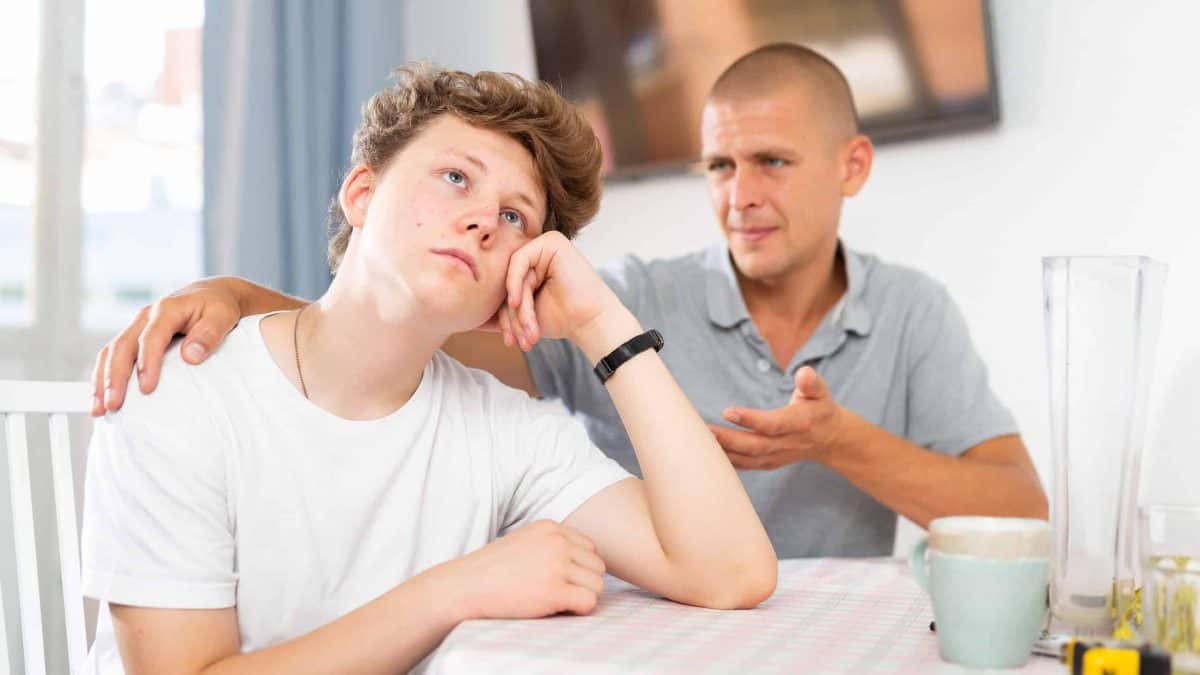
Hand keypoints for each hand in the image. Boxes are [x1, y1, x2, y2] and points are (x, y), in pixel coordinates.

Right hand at [90, 279, 242, 415]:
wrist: (211, 294)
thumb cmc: (218, 306)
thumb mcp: (223, 315)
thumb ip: (210, 333)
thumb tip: (191, 356)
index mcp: (167, 309)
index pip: (151, 337)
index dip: (147, 362)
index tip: (146, 388)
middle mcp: (146, 317)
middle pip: (122, 346)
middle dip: (114, 377)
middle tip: (114, 405)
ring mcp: (137, 327)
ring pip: (110, 352)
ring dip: (101, 381)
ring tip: (99, 409)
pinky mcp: (134, 338)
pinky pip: (112, 357)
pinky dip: (103, 378)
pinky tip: (101, 400)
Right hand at [448, 520, 605, 619]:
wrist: (465, 586)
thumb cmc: (491, 569)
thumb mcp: (524, 541)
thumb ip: (552, 544)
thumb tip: (582, 561)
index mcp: (551, 528)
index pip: (590, 548)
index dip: (579, 568)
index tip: (560, 579)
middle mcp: (557, 542)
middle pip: (598, 567)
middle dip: (583, 583)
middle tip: (560, 593)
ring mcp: (557, 565)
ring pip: (598, 586)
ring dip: (582, 597)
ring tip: (557, 601)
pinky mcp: (554, 591)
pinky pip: (589, 603)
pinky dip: (578, 610)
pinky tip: (558, 609)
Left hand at [492, 231, 627, 353]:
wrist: (591, 323)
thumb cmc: (562, 319)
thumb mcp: (523, 316)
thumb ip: (500, 313)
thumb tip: (471, 320)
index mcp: (530, 267)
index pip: (504, 289)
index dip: (503, 317)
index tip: (509, 341)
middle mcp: (536, 253)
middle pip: (507, 283)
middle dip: (511, 317)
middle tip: (518, 341)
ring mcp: (544, 245)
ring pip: (512, 277)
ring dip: (519, 310)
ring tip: (530, 333)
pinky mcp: (552, 241)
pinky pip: (519, 261)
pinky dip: (515, 284)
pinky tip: (517, 302)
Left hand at [708, 366, 845, 470]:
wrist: (830, 439)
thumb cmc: (820, 409)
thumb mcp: (821, 392)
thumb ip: (811, 383)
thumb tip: (804, 372)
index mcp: (799, 424)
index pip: (773, 424)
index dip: (751, 420)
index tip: (728, 411)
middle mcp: (787, 443)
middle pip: (754, 446)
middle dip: (727, 440)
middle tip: (703, 430)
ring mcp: (777, 456)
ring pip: (747, 459)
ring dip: (722, 452)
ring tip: (698, 442)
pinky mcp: (769, 462)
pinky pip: (745, 465)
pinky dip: (726, 462)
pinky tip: (706, 455)